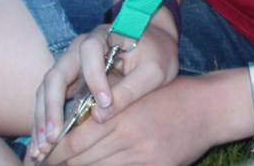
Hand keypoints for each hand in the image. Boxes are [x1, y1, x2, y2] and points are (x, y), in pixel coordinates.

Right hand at [26, 22, 179, 162]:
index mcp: (102, 37)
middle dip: (52, 107)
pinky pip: (49, 99)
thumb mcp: (154, 70)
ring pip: (47, 89)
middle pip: (56, 75)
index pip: (90, 53)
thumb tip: (99, 115)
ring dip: (42, 118)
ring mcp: (70, 64)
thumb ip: (130, 89)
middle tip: (53, 137)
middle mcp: (78, 49)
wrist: (154, 42)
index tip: (104, 102)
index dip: (95, 78)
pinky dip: (44, 120)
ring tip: (43, 145)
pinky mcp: (68, 80)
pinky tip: (44, 140)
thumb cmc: (156, 54)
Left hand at [37, 73, 222, 165]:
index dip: (55, 151)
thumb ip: (107, 112)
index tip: (42, 153)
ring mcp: (143, 157)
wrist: (211, 108)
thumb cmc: (171, 96)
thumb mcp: (137, 95)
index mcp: (122, 115)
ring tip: (71, 164)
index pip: (75, 140)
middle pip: (82, 160)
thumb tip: (72, 130)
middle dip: (63, 163)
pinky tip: (100, 165)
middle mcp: (130, 139)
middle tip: (48, 161)